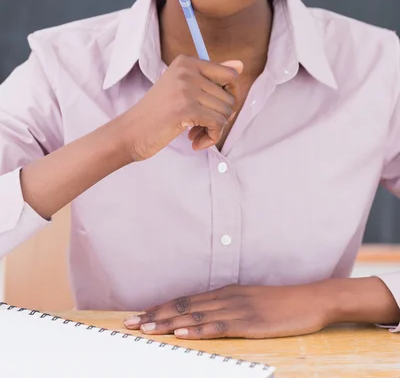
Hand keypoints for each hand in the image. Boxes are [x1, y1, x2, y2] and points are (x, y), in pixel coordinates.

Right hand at [120, 55, 242, 160]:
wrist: (130, 132)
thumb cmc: (157, 114)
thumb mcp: (183, 89)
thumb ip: (212, 77)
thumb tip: (241, 65)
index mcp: (186, 61)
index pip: (230, 75)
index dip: (229, 97)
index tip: (214, 109)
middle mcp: (187, 70)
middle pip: (230, 97)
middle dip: (220, 117)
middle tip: (201, 125)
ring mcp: (186, 89)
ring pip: (225, 112)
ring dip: (214, 129)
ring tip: (195, 133)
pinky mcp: (186, 109)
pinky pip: (217, 125)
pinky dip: (211, 138)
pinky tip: (196, 143)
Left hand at [124, 283, 332, 338]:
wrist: (310, 299)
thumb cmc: (281, 304)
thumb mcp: (250, 301)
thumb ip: (228, 307)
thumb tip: (206, 316)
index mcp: (225, 292)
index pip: (185, 300)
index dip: (161, 307)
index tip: (140, 314)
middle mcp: (226, 297)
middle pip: (183, 306)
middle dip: (155, 315)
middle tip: (130, 322)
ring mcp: (236, 309)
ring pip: (194, 316)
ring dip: (167, 323)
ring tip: (146, 329)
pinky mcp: (249, 322)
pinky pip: (218, 326)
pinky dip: (197, 330)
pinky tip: (181, 333)